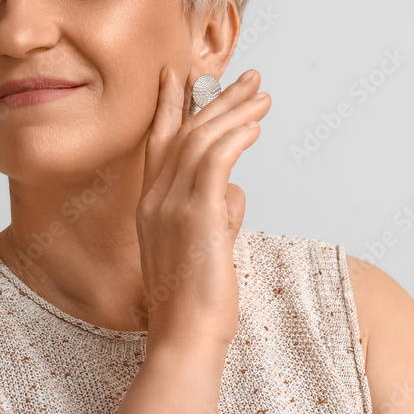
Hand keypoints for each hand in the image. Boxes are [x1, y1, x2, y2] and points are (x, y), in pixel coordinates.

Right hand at [135, 67, 270, 349]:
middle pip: (186, 132)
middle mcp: (156, 197)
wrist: (184, 336)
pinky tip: (255, 126)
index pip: (160, 141)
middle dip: (217, 100)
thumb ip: (217, 215)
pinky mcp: (196, 215)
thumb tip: (237, 193)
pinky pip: (216, 162)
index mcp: (151, 204)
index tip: (180, 77)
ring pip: (202, 140)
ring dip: (234, 114)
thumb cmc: (194, 302)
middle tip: (247, 79)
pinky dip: (235, 138)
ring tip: (262, 97)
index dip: (170, 105)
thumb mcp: (202, 248)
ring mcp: (172, 205)